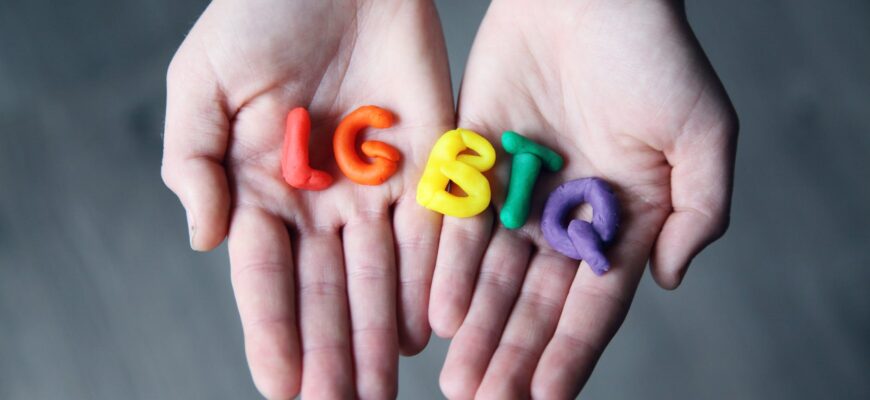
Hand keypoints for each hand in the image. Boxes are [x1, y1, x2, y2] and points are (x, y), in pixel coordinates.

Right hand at [161, 1, 452, 397]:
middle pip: (328, 290)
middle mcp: (321, 201)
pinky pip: (431, 232)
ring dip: (380, 335)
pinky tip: (426, 329)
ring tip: (382, 389)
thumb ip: (193, 162)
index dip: (272, 331)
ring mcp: (376, 186)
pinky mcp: (429, 164)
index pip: (266, 276)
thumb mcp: (202, 83)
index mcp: (262, 188)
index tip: (280, 386)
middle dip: (333, 352)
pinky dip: (428, 279)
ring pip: (381, 275)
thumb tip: (205, 241)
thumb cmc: (259, 15)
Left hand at [428, 0, 736, 396]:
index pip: (594, 300)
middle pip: (536, 300)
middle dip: (512, 353)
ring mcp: (519, 190)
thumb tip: (667, 281)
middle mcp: (567, 213)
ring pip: (493, 274)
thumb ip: (700, 212)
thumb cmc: (653, 52)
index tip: (544, 397)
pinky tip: (439, 313)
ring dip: (477, 327)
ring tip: (457, 379)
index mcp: (623, 216)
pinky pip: (460, 223)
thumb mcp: (702, 133)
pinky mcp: (475, 159)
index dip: (570, 350)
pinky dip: (449, 268)